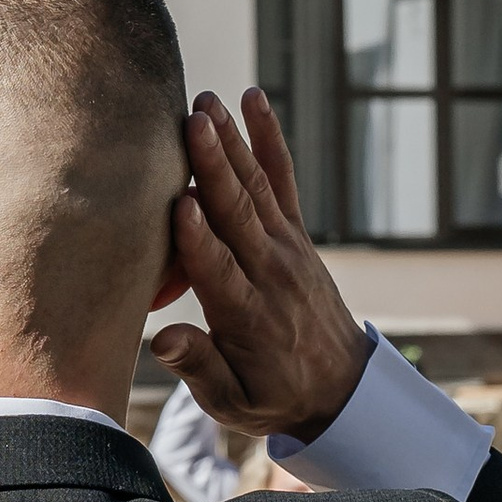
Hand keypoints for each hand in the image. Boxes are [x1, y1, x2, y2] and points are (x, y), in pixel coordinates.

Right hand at [152, 91, 370, 440]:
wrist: (340, 385)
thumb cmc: (272, 395)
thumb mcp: (234, 402)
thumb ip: (199, 369)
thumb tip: (161, 339)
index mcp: (248, 317)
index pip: (221, 272)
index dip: (199, 239)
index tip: (179, 202)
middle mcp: (270, 273)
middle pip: (239, 215)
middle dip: (215, 168)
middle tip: (192, 123)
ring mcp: (286, 247)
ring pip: (257, 187)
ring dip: (232, 143)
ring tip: (208, 102)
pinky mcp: (295, 233)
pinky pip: (283, 179)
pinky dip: (270, 138)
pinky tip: (254, 99)